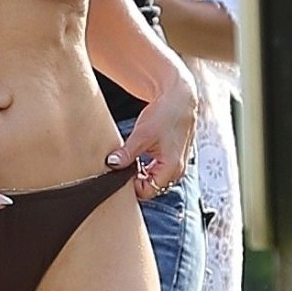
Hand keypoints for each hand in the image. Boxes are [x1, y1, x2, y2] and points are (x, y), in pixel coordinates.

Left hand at [105, 58, 196, 201]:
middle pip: (151, 186)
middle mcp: (177, 170)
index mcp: (171, 168)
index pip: (146, 191)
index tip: (119, 171)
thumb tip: (112, 164)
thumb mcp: (142, 135)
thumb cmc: (165, 115)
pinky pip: (159, 169)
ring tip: (131, 156)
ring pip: (154, 178)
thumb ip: (127, 153)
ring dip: (142, 171)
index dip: (130, 184)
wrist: (179, 99)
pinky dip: (148, 165)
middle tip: (123, 164)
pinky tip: (140, 153)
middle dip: (136, 178)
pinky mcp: (174, 157)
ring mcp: (177, 164)